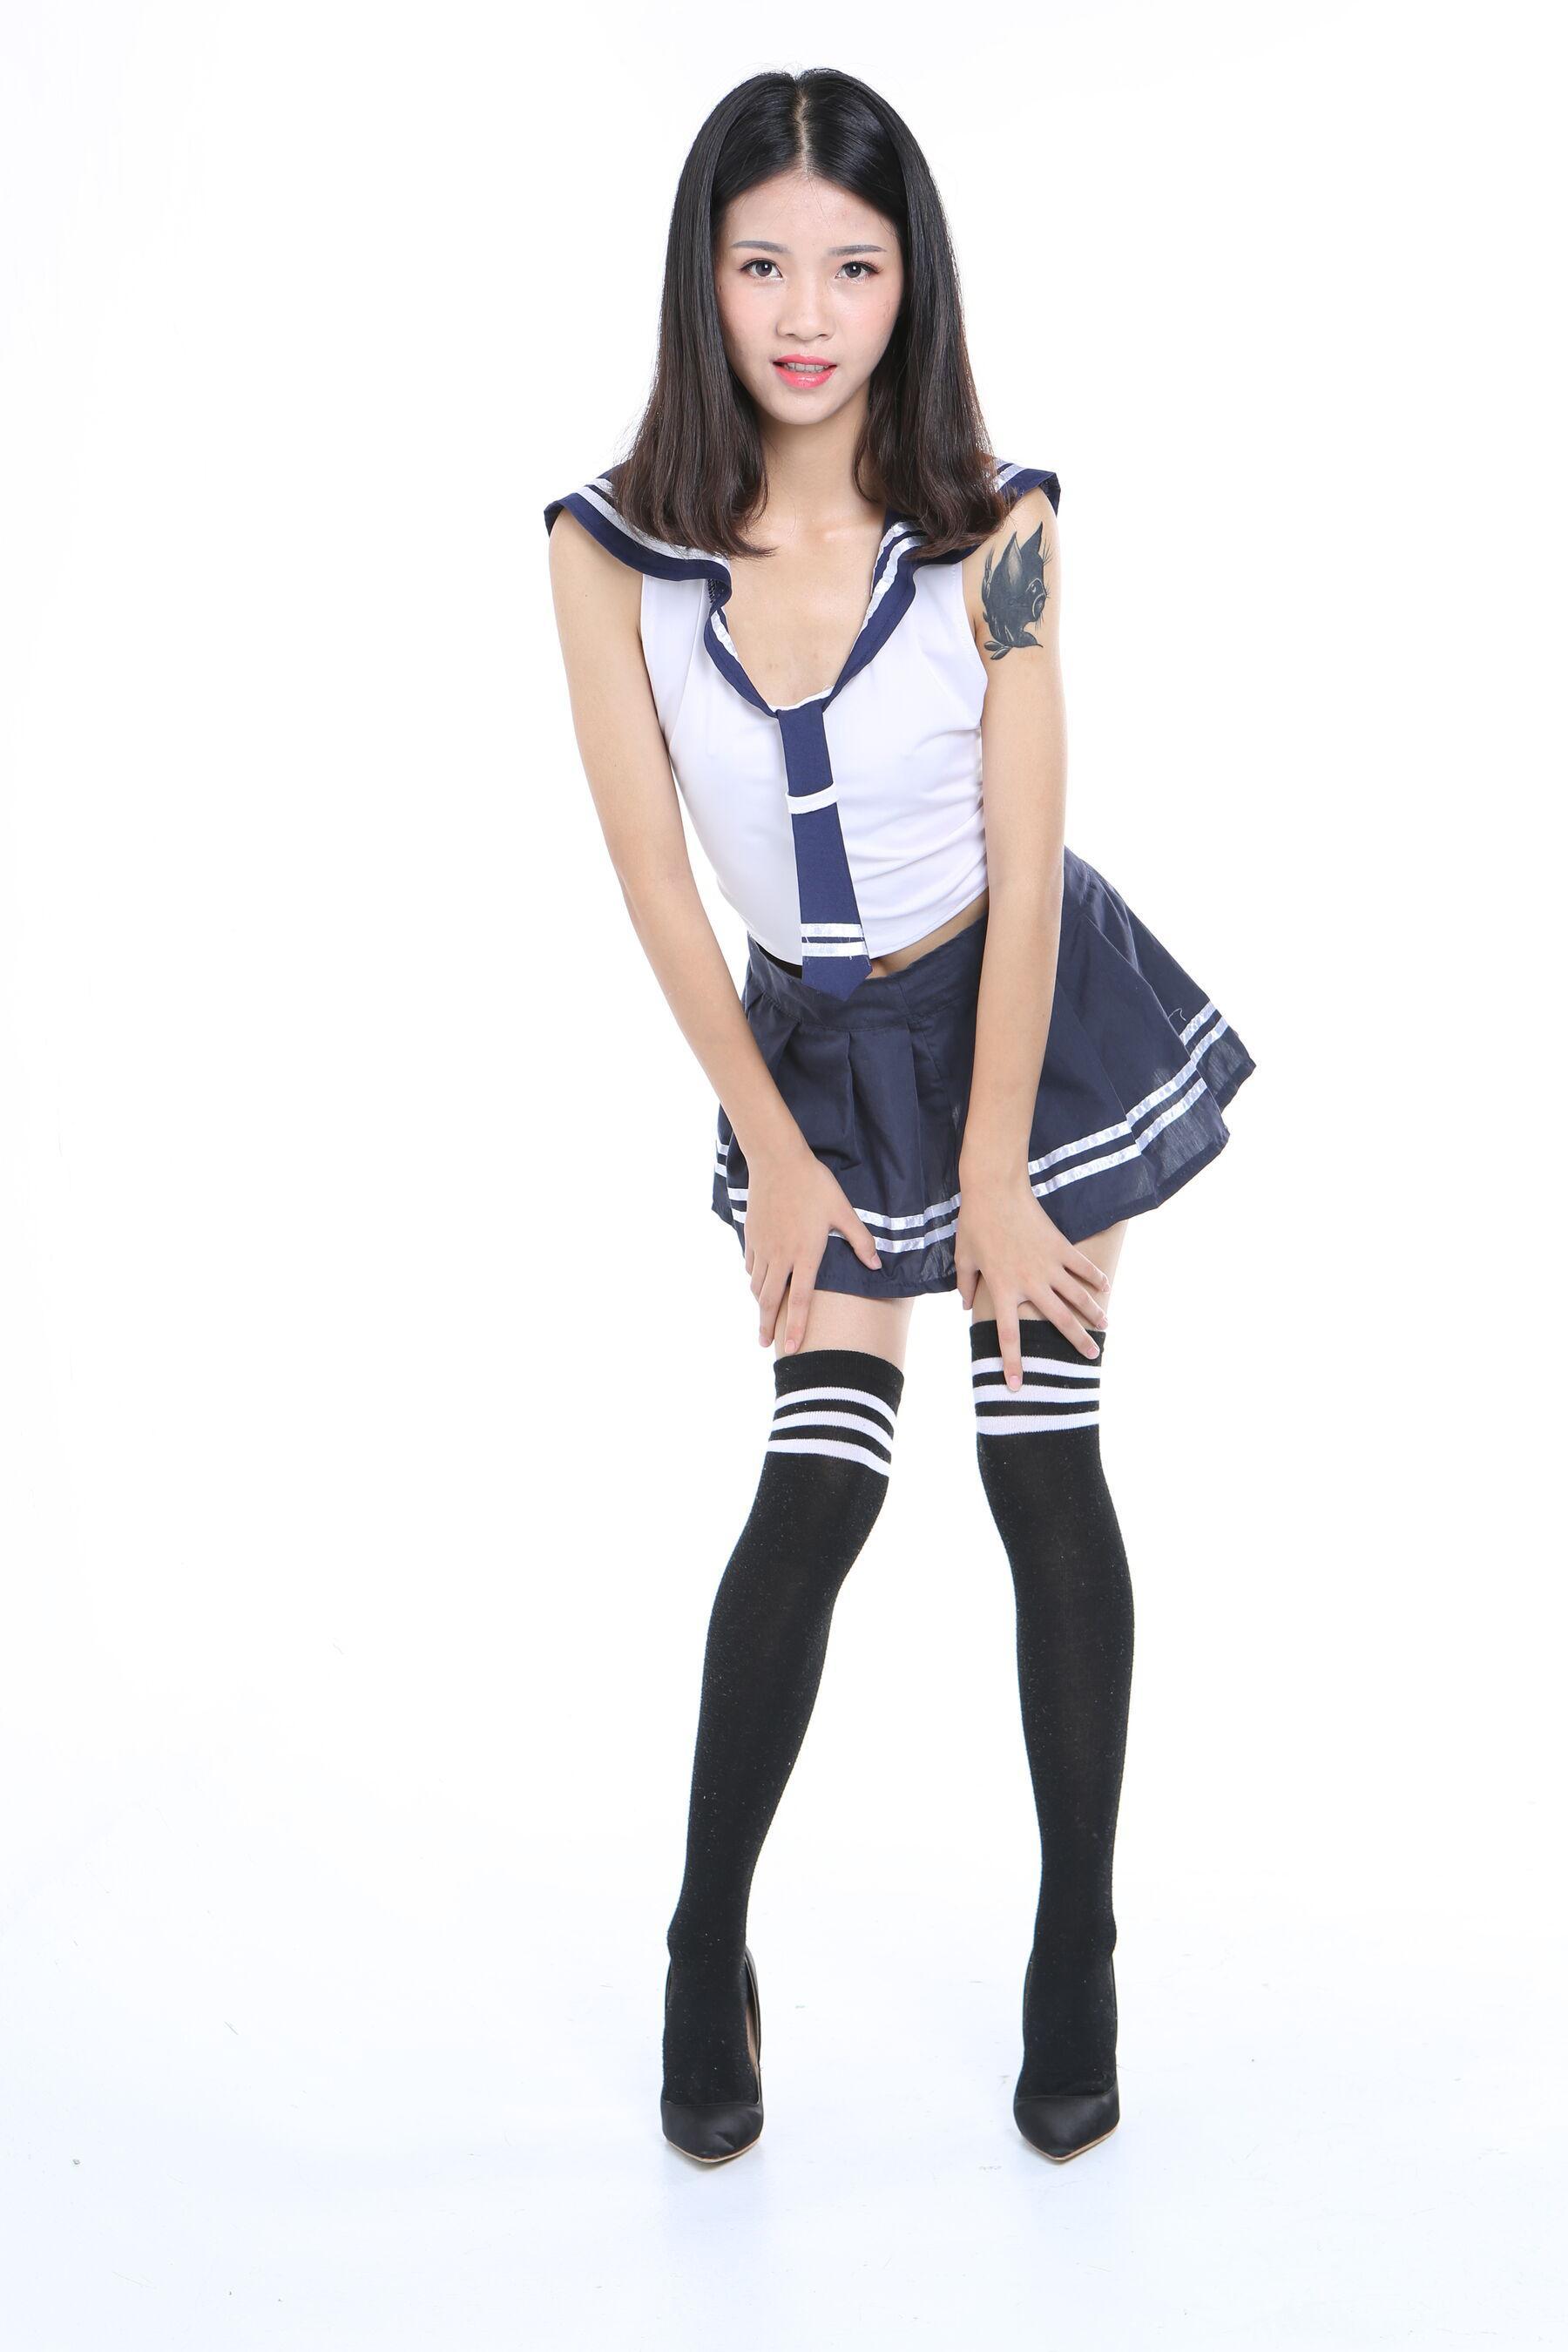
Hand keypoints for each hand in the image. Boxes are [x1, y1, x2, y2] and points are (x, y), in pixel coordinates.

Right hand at [743, 1142, 882, 1353]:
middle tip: (765, 1343)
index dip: (796, 1327)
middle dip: (766, 1326)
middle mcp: (781, 1256)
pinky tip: (759, 1282)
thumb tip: (876, 1265)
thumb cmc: (815, 1185)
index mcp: (805, 1254)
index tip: (792, 1349)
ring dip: (760, 1304)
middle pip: (770, 1300)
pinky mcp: (752, 1236)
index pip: (801, 1301)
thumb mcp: (843, 1211)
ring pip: (757, 1285)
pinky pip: (750, 1266)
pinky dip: (754, 1279)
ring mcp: (763, 1247)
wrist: (778, 1161)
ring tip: (763, 1316)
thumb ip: (861, 1241)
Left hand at [955, 1171, 1111, 1381]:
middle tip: (1091, 1358)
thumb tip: (965, 1307)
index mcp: (1003, 1290)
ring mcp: (1048, 1265)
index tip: (1017, 1386)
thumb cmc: (975, 1225)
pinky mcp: (1060, 1246)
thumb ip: (966, 1286)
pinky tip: (1106, 1287)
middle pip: (1058, 1320)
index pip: (1008, 1335)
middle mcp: (1029, 1283)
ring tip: (1105, 1328)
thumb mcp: (963, 1258)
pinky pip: (1081, 1267)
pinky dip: (1095, 1277)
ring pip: (1077, 1296)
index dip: (1012, 1362)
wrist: (995, 1191)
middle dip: (1076, 1342)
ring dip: (1093, 1313)